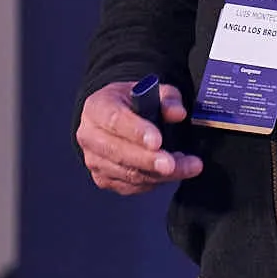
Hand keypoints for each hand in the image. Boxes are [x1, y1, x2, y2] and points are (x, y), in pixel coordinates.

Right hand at [77, 80, 202, 194]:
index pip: (114, 120)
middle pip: (118, 152)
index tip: (157, 141)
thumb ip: (167, 99)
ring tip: (186, 166)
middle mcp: (90, 135)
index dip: (136, 131)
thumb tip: (177, 113)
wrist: (112, 118)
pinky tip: (172, 172)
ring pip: (127, 173)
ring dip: (159, 174)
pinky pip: (130, 186)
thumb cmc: (131, 103)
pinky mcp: (102, 178)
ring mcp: (94, 160)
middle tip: (173, 164)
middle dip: (149, 160)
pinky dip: (154, 182)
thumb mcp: (152, 91)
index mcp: (97, 107)